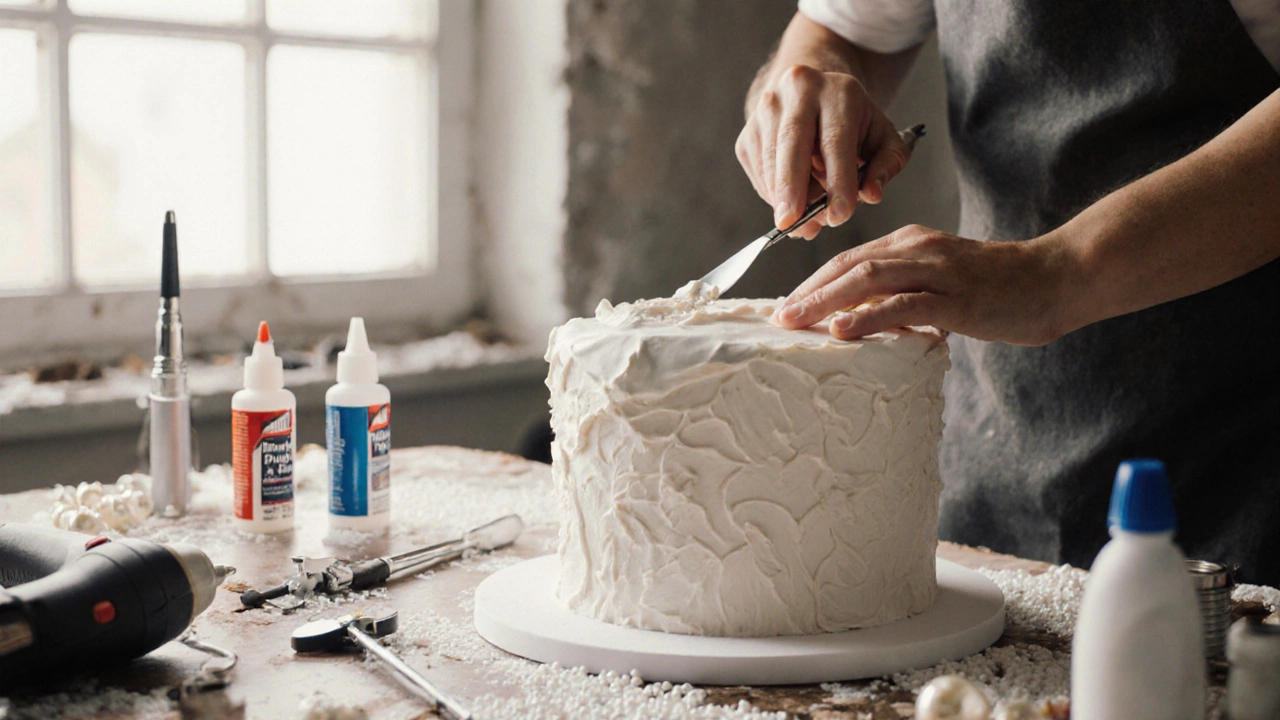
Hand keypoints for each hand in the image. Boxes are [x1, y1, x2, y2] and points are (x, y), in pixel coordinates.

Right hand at [736, 65, 912, 238]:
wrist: (814, 94)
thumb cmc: (852, 122)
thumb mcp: (883, 138)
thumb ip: (887, 165)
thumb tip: (872, 194)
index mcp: (838, 91)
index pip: (835, 141)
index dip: (837, 181)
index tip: (839, 216)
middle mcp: (798, 91)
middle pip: (791, 143)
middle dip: (793, 188)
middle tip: (794, 223)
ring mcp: (766, 110)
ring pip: (770, 161)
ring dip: (784, 199)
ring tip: (803, 223)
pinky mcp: (749, 132)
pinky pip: (757, 171)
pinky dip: (772, 194)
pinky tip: (791, 203)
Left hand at [771, 225, 1080, 345]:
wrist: (1053, 279)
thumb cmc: (997, 288)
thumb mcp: (940, 285)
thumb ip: (902, 295)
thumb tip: (860, 319)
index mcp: (910, 244)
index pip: (848, 259)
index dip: (812, 282)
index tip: (787, 307)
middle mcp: (917, 249)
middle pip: (848, 266)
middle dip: (807, 292)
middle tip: (778, 318)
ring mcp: (936, 271)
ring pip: (866, 280)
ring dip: (824, 302)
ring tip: (796, 323)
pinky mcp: (955, 297)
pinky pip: (903, 304)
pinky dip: (868, 317)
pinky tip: (842, 331)